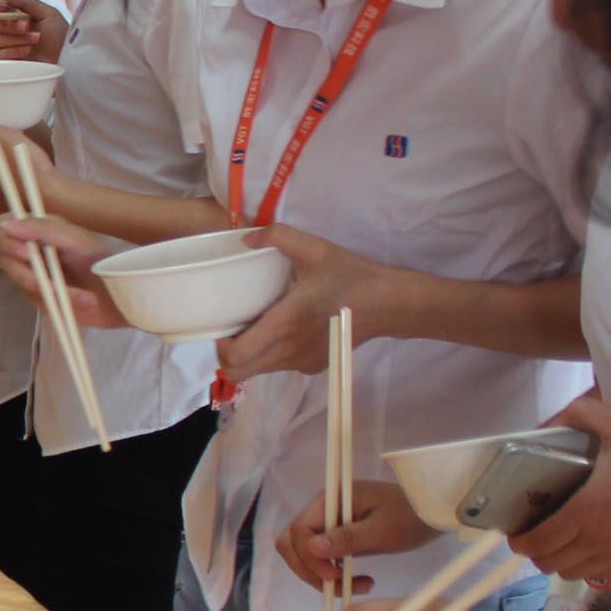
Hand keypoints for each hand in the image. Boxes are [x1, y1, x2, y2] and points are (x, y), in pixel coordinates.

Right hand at [0, 0, 64, 64]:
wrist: (66, 58)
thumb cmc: (59, 35)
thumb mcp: (46, 12)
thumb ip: (23, 0)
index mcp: (14, 14)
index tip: (2, 8)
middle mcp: (6, 29)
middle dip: (9, 24)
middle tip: (27, 25)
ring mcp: (3, 46)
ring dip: (16, 39)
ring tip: (35, 39)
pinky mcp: (3, 61)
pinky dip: (13, 51)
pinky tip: (27, 50)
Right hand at [0, 214, 130, 330]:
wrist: (124, 295)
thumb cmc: (103, 261)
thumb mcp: (75, 240)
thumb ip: (42, 229)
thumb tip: (4, 223)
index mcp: (39, 228)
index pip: (1, 226)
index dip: (7, 240)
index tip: (27, 253)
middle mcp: (32, 249)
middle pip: (5, 259)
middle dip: (28, 274)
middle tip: (50, 280)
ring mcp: (35, 273)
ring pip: (19, 283)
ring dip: (48, 291)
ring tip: (77, 295)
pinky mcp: (42, 297)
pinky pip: (34, 301)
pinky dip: (57, 302)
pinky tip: (77, 301)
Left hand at [214, 224, 374, 380]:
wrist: (390, 303)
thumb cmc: (352, 276)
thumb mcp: (316, 249)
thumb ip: (279, 236)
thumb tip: (247, 237)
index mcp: (284, 326)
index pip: (235, 358)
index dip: (219, 348)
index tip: (223, 327)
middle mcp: (289, 351)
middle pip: (239, 374)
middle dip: (227, 357)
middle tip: (232, 330)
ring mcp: (302, 363)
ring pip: (259, 371)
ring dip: (250, 354)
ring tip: (257, 325)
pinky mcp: (314, 367)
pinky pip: (280, 366)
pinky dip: (271, 354)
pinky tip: (282, 329)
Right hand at [272, 480, 423, 594]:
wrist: (432, 511)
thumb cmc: (411, 518)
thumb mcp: (382, 531)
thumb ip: (347, 539)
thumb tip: (312, 548)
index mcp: (330, 500)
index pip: (299, 531)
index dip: (309, 558)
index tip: (335, 576)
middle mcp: (322, 507)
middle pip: (292, 541)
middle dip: (308, 569)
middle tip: (336, 585)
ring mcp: (328, 519)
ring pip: (302, 551)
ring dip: (318, 574)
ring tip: (351, 585)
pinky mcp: (336, 532)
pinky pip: (317, 555)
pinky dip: (328, 572)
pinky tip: (352, 579)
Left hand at [510, 395, 610, 588]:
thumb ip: (578, 416)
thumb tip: (546, 424)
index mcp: (587, 510)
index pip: (537, 542)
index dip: (518, 539)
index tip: (514, 527)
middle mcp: (596, 539)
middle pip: (547, 563)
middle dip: (533, 550)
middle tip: (532, 528)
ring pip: (567, 573)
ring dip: (555, 559)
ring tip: (555, 537)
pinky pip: (593, 573)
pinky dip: (579, 564)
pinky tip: (583, 542)